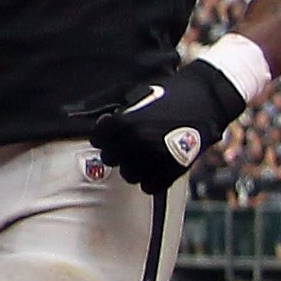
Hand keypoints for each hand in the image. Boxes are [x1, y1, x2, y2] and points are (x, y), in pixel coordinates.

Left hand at [79, 52, 252, 191]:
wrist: (206, 97)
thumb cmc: (168, 93)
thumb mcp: (134, 94)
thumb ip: (107, 106)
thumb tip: (73, 112)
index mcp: (125, 121)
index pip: (97, 139)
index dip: (104, 135)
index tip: (113, 131)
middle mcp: (137, 141)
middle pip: (110, 159)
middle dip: (116, 151)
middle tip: (129, 143)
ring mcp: (156, 157)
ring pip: (128, 176)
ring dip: (132, 167)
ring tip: (143, 154)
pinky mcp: (174, 170)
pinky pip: (150, 187)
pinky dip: (150, 179)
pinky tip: (154, 166)